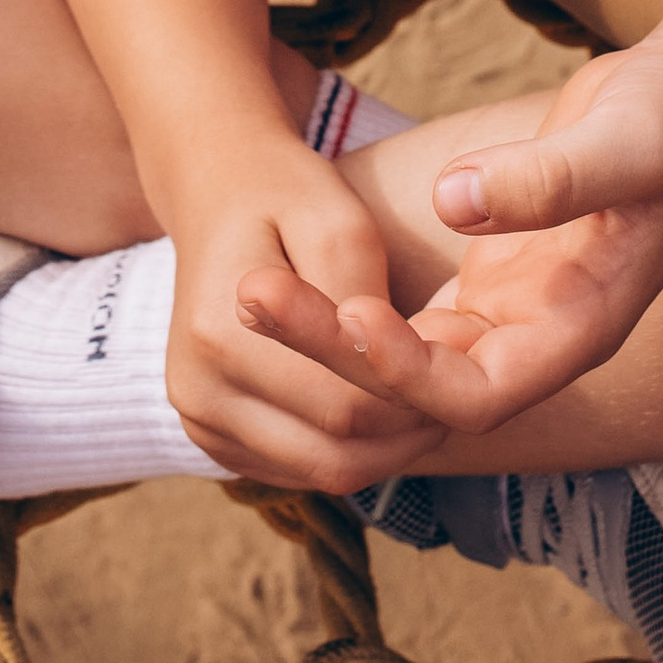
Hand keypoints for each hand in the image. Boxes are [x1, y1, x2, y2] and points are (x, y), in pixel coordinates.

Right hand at [160, 128, 443, 492]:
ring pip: (323, 472)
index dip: (417, 402)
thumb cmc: (286, 194)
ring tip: (424, 396)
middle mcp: (197, 392)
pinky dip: (350, 448)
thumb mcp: (337, 222)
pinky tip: (378, 404)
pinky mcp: (213, 438)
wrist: (218, 191)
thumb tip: (394, 374)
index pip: (346, 409)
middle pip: (336, 456)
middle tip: (457, 394)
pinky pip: (301, 470)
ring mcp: (199, 421)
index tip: (465, 375)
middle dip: (409, 434)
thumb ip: (363, 301)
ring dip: (386, 448)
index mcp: (221, 336)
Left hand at [238, 52, 662, 439]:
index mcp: (576, 332)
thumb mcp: (626, 139)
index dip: (400, 371)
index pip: (469, 394)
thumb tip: (453, 200)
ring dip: (329, 333)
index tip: (346, 317)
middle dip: (332, 352)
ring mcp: (513, 311)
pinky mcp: (492, 272)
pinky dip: (352, 309)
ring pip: (404, 360)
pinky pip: (410, 322)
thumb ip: (549, 177)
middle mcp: (538, 339)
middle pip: (417, 389)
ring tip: (248, 285)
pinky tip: (291, 277)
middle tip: (248, 293)